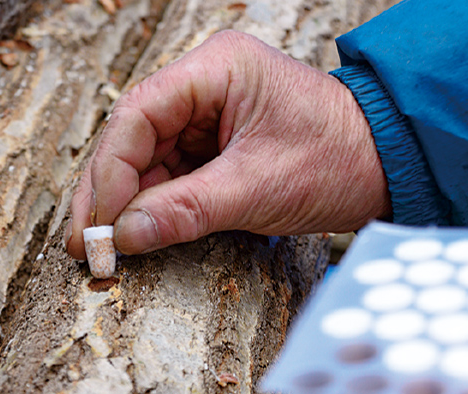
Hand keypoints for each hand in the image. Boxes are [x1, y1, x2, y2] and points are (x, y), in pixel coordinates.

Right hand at [65, 30, 390, 259]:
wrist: (383, 167)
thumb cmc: (337, 158)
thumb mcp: (258, 186)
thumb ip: (186, 211)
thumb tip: (125, 238)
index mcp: (214, 70)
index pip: (138, 116)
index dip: (110, 174)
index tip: (99, 225)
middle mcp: (201, 87)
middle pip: (130, 140)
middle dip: (105, 195)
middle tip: (84, 244)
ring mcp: (203, 118)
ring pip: (142, 162)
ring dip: (121, 207)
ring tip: (101, 250)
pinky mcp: (209, 147)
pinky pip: (165, 178)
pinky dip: (148, 210)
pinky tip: (131, 237)